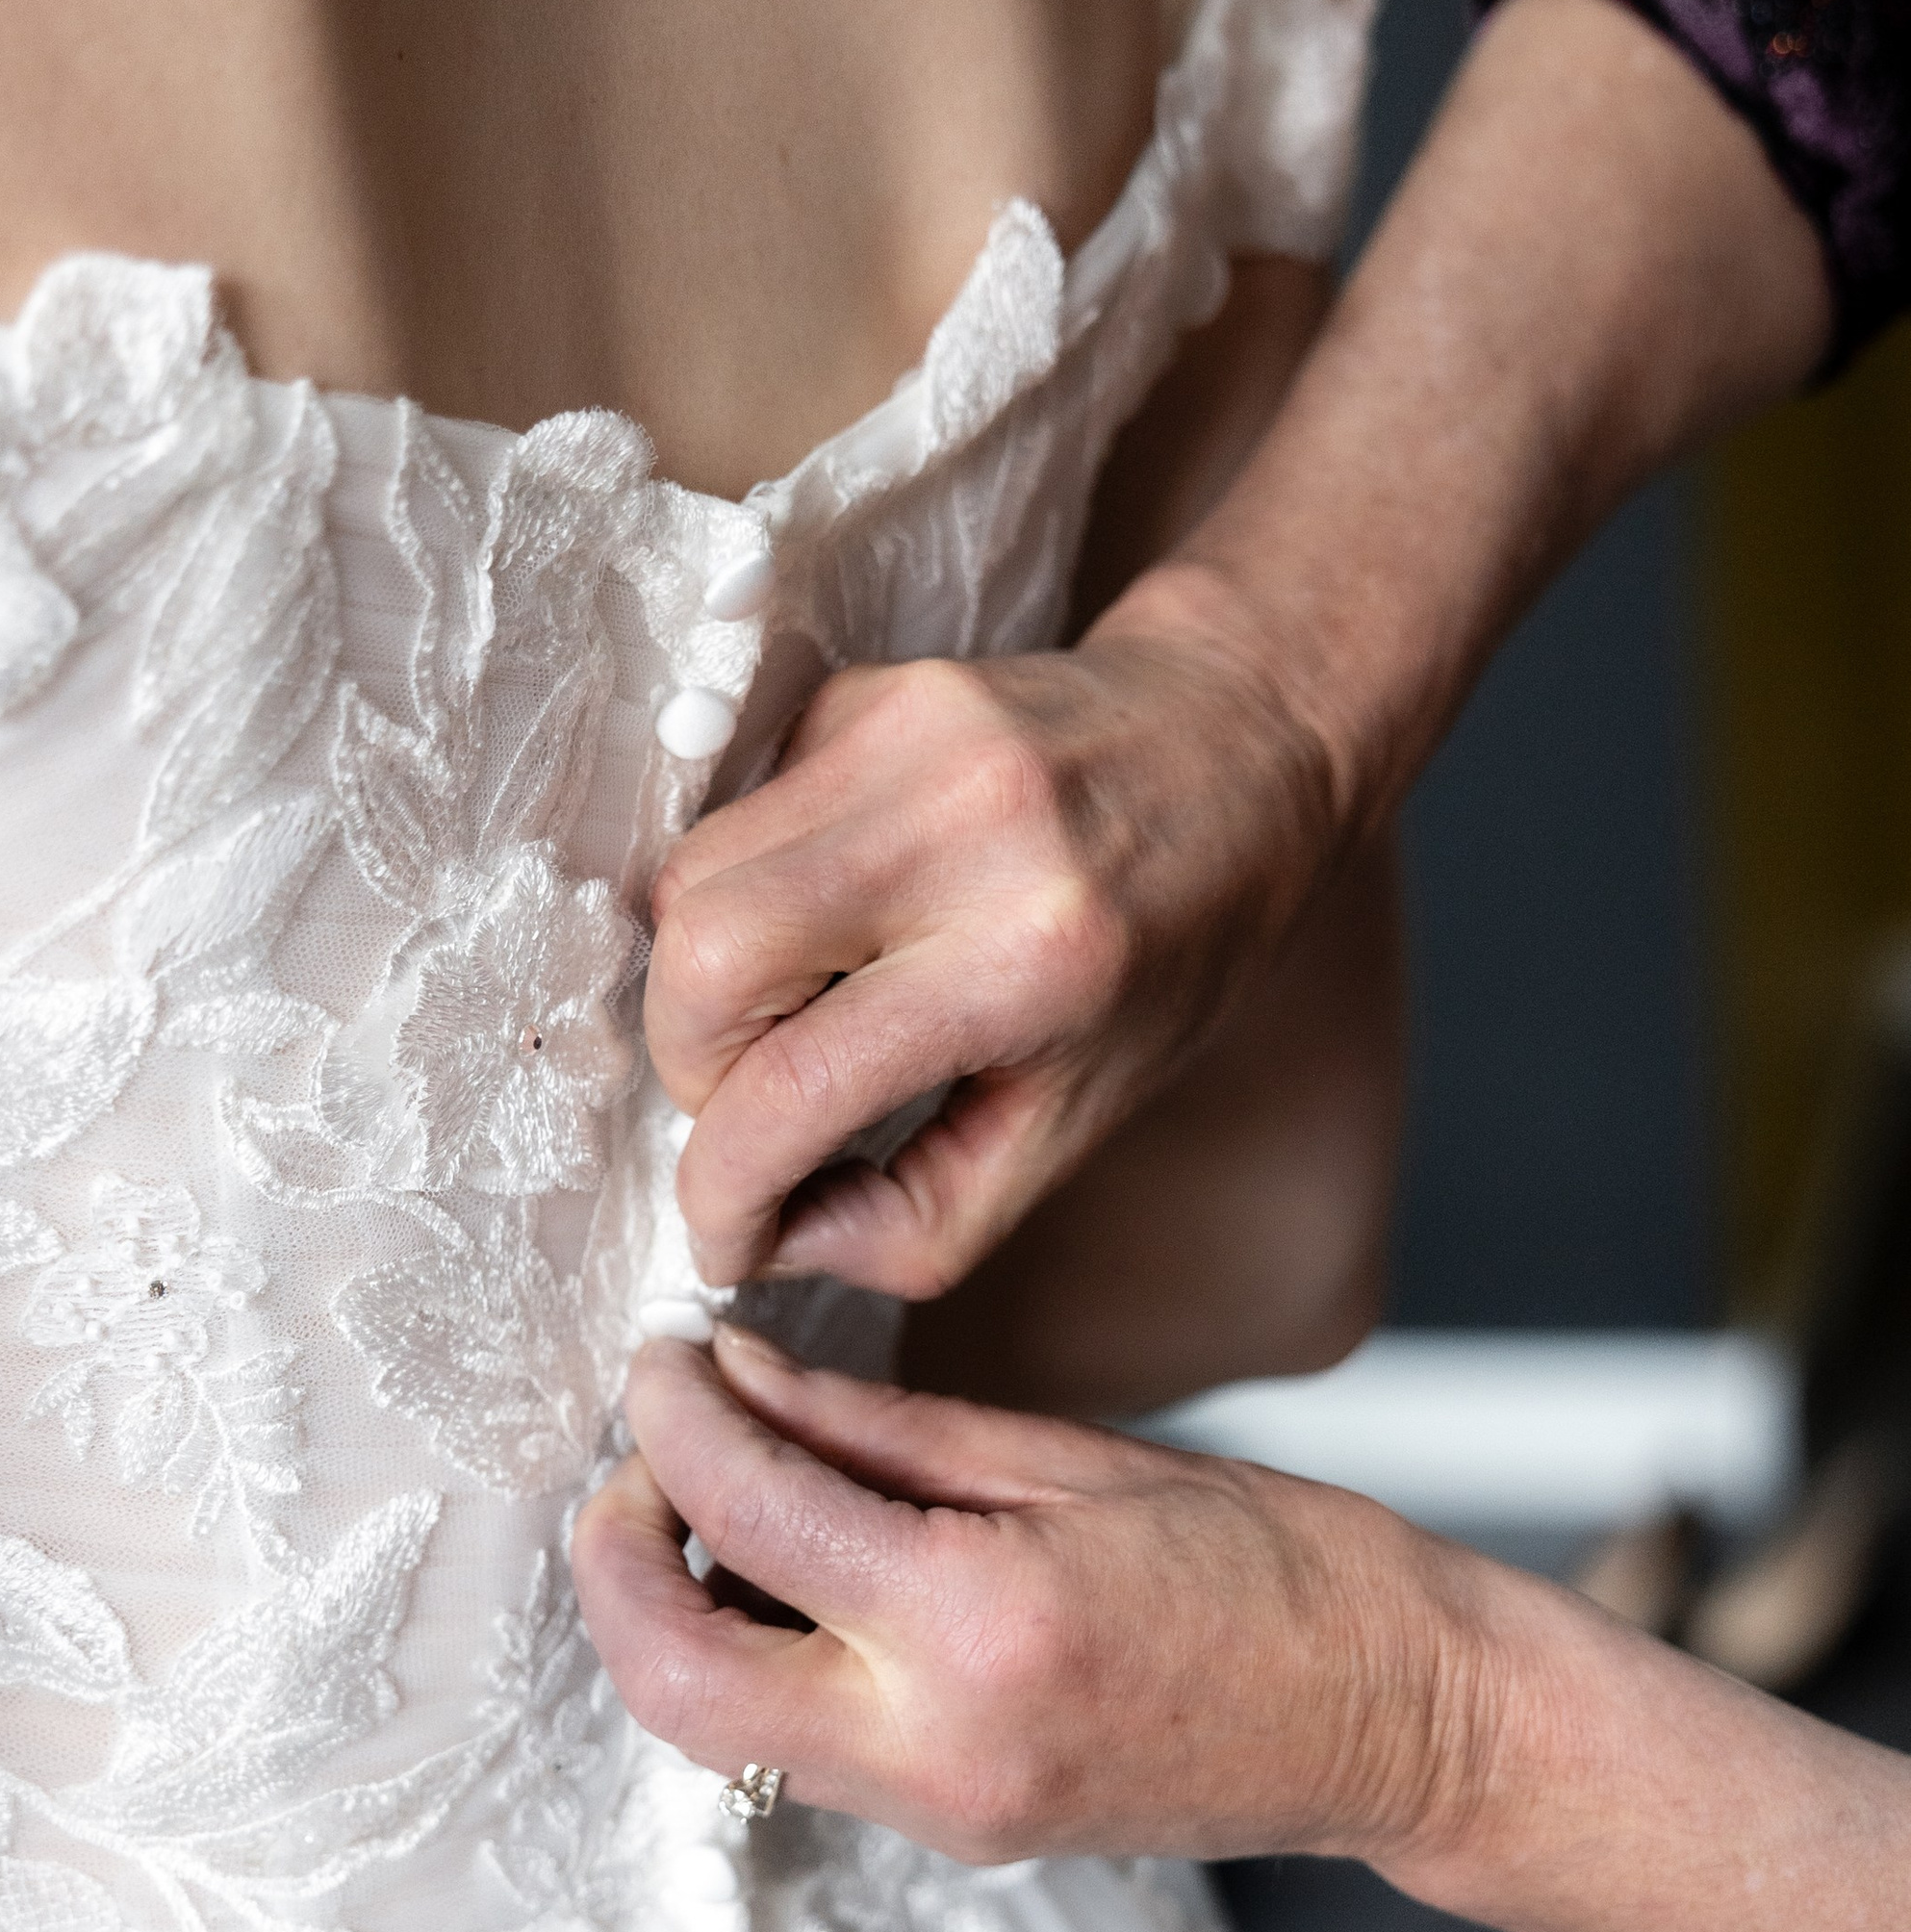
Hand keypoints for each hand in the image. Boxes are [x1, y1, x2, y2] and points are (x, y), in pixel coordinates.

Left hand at [573, 1323, 1481, 1869]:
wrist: (1399, 1722)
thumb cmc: (1280, 1566)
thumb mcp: (1075, 1457)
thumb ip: (880, 1430)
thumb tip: (736, 1379)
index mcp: (979, 1625)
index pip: (747, 1513)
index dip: (675, 1419)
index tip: (665, 1358)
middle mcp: (939, 1744)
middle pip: (670, 1676)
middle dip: (615, 1558)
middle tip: (643, 1456)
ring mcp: (941, 1810)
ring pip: (711, 1730)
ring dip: (668, 1614)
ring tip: (709, 1503)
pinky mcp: (951, 1833)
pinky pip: (794, 1749)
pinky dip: (751, 1656)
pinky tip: (788, 1574)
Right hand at [643, 575, 1342, 1297]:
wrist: (1241, 738)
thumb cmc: (1179, 945)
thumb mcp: (1084, 1120)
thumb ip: (926, 1218)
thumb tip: (779, 1239)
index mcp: (1027, 959)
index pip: (792, 1088)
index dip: (725, 1189)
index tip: (726, 1232)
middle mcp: (958, 832)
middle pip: (702, 962)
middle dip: (694, 1070)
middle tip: (757, 1109)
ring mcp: (902, 740)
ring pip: (691, 880)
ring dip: (707, 985)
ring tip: (793, 1019)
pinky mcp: (863, 691)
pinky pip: (737, 816)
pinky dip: (749, 896)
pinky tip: (830, 923)